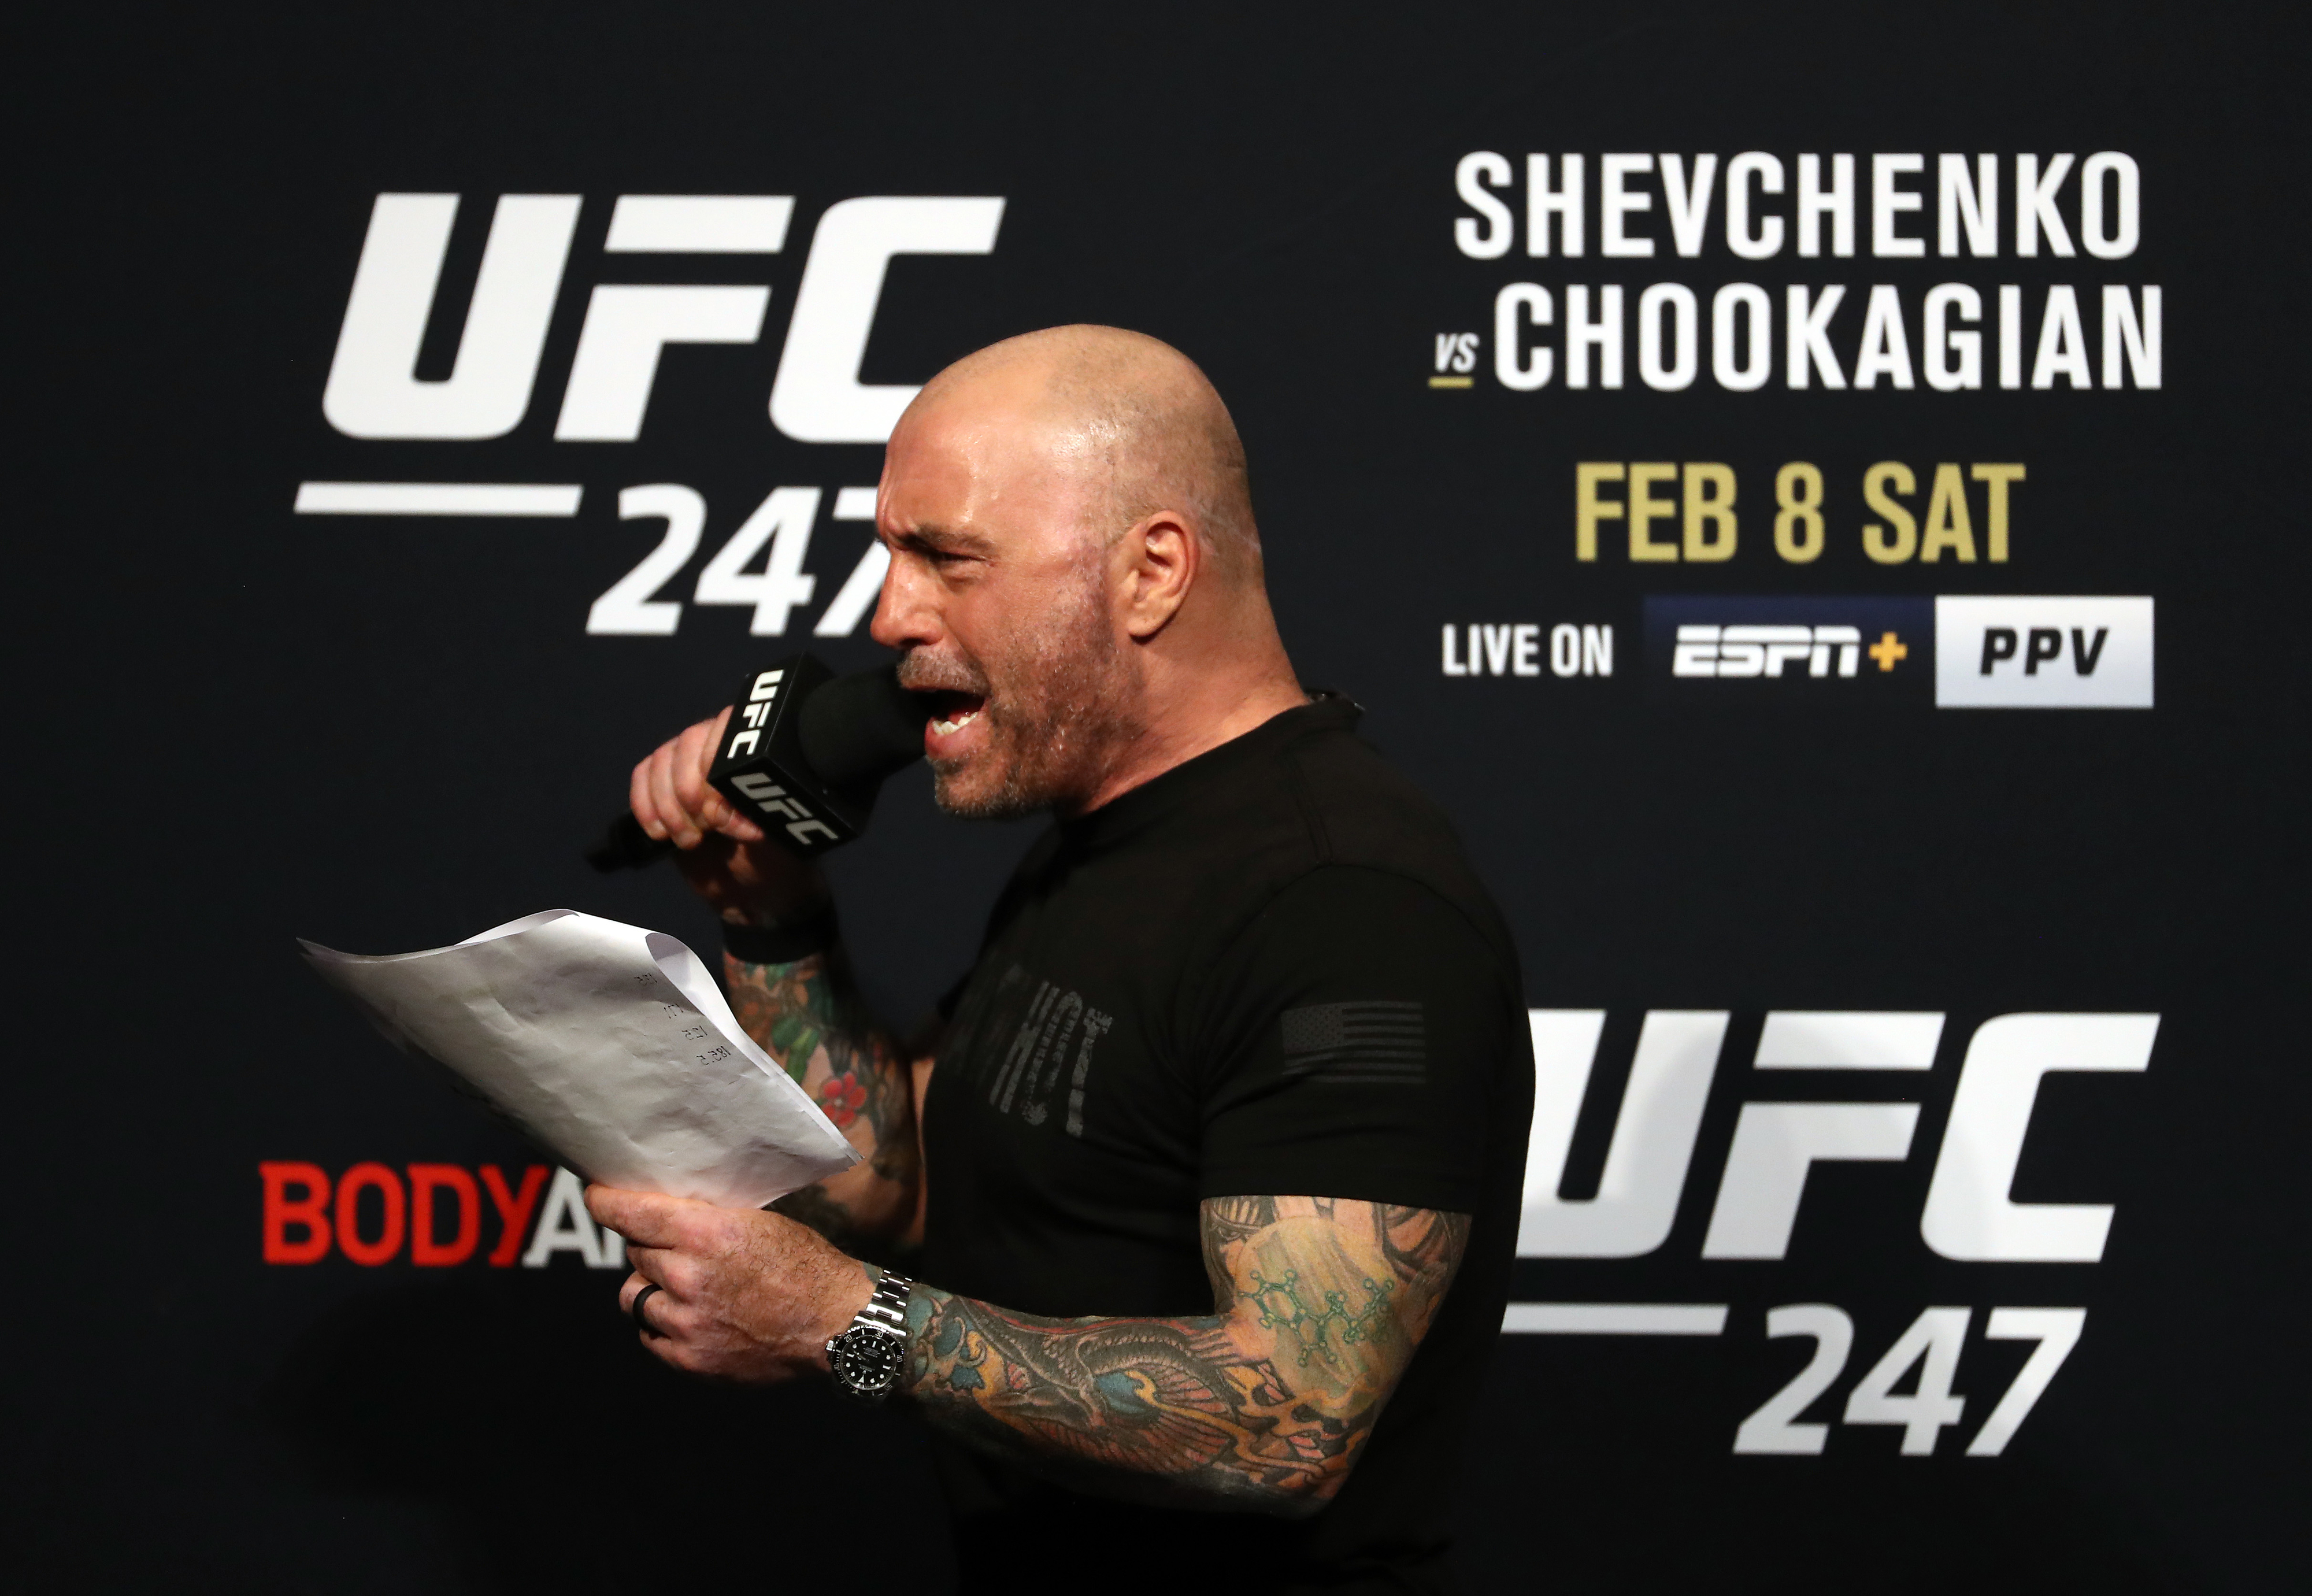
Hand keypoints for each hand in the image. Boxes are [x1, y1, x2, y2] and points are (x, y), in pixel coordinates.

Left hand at [587, 1185, 876, 1382]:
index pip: (630, 1214)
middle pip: (635, 1253)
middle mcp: (688, 1277)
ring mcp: (686, 1323)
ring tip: (684, 1288)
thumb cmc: (804, 1266)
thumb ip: (704, 1221)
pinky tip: (691, 1318)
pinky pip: (649, 1335)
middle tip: (680, 1249)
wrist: (836, 1326)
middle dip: (651, 1247)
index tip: (596, 1197)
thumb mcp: (758, 1222)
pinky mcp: (690, 1359)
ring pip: (634, 1296)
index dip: (606, 1203)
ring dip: (653, 1288)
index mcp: (706, 1234)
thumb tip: (660, 1216)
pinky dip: (662, 1325)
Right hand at [628, 707, 829, 927]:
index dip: (716, 764)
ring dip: (670, 807)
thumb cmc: (774, 857)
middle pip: (688, 743)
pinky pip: (642, 778)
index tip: (720, 808)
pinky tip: (662, 835)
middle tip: (710, 829)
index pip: (727, 727)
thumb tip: (728, 798)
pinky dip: (646, 808)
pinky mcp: (662, 783)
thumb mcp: (779, 834)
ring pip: (662, 762)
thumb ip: (757, 808)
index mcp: (758, 750)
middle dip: (693, 792)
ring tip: (692, 841)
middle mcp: (720, 744)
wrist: (752, 887)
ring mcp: (688, 762)